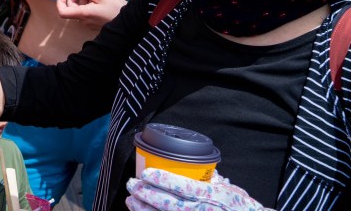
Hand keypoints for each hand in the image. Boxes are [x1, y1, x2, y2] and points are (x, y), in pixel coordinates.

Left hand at [57, 0, 126, 26]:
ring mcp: (89, 24)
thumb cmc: (116, 8)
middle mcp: (84, 21)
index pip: (62, 12)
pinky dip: (87, 7)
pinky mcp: (94, 25)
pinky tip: (97, 1)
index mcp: (84, 14)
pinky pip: (86, 15)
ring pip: (79, 12)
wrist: (130, 21)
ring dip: (82, 2)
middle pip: (71, 10)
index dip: (60, 2)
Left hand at [126, 169, 266, 210]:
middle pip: (169, 204)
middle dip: (147, 194)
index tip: (146, 172)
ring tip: (131, 201)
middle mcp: (204, 210)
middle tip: (132, 184)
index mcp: (214, 196)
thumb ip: (211, 179)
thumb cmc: (242, 207)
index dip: (163, 179)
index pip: (185, 187)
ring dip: (145, 210)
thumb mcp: (231, 190)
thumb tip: (194, 166)